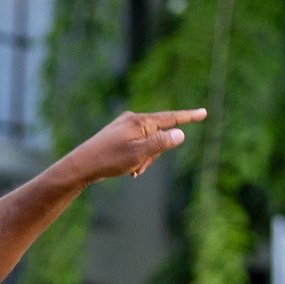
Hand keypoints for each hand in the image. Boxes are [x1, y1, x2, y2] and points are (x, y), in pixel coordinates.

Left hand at [64, 109, 207, 184]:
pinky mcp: (117, 134)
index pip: (170, 118)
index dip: (188, 117)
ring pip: (147, 143)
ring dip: (144, 158)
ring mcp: (124, 126)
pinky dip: (136, 157)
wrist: (81, 165)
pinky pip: (136, 145)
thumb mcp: (139, 153)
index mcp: (140, 121)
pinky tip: (127, 169)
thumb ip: (161, 143)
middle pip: (158, 135)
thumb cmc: (109, 159)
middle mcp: (133, 119)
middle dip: (154, 153)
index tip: (204, 113)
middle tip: (139, 167)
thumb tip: (179, 134)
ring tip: (131, 169)